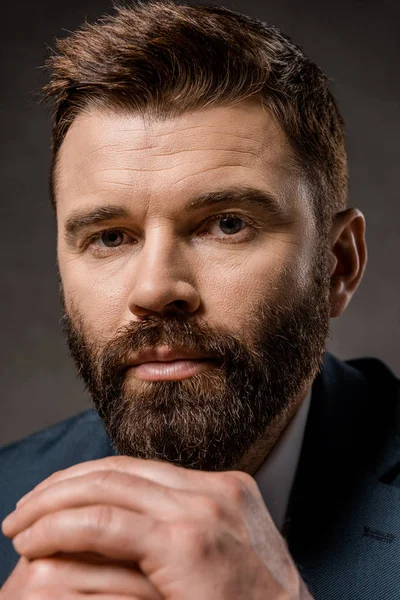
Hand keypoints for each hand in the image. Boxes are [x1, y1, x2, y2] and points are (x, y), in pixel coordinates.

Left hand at [2, 456, 312, 598]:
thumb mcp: (229, 560)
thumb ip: (190, 535)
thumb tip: (132, 534)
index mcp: (226, 489)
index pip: (143, 470)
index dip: (92, 480)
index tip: (59, 498)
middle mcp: (214, 490)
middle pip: (120, 470)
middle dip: (64, 485)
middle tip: (28, 506)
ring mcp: (202, 510)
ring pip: (107, 487)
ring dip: (52, 502)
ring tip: (20, 522)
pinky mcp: (185, 543)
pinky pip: (105, 523)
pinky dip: (60, 527)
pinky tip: (33, 540)